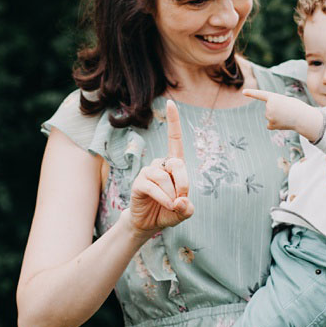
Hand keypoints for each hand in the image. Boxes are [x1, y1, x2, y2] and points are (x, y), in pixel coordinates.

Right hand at [128, 100, 193, 233]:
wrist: (149, 224)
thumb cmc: (168, 212)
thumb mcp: (184, 211)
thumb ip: (187, 207)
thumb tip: (180, 201)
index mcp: (173, 165)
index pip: (174, 139)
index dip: (173, 121)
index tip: (170, 102)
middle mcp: (160, 164)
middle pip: (176, 163)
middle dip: (183, 183)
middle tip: (182, 199)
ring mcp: (148, 172)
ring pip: (164, 177)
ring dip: (172, 194)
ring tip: (172, 205)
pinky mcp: (138, 183)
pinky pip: (153, 186)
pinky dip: (163, 198)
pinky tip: (166, 205)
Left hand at [242, 88, 323, 141]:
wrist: (303, 118)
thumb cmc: (296, 107)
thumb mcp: (285, 102)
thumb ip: (275, 106)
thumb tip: (270, 120)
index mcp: (273, 97)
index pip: (260, 94)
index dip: (251, 93)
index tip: (243, 92)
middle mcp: (269, 106)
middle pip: (268, 108)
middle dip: (276, 109)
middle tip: (286, 110)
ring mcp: (269, 116)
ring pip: (269, 116)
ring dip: (277, 117)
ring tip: (286, 116)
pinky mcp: (271, 125)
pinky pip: (270, 125)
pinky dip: (276, 125)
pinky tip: (283, 123)